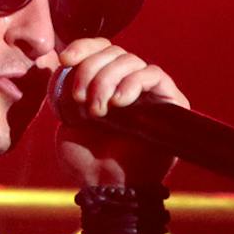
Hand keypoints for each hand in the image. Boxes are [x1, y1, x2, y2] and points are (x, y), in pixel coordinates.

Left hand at [52, 36, 187, 186]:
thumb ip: (63, 85)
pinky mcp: (171, 102)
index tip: (64, 60)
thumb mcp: (65, 115)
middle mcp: (129, 83)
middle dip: (91, 71)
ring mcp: (151, 92)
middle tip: (81, 100)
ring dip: (107, 80)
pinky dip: (133, 83)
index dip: (82, 47)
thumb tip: (62, 59)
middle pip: (113, 51)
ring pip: (131, 60)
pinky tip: (120, 103)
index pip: (99, 48)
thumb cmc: (86, 158)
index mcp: (105, 82)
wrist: (106, 186)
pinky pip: (154, 75)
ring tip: (98, 110)